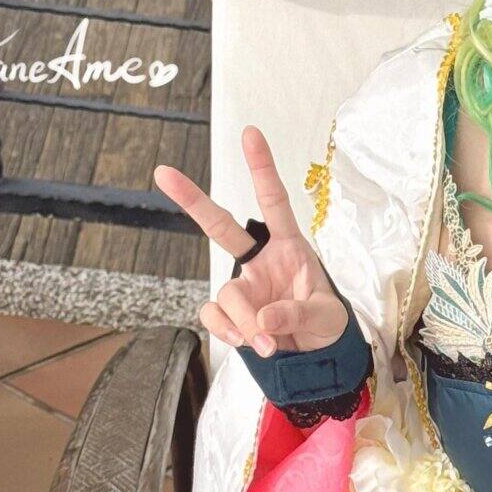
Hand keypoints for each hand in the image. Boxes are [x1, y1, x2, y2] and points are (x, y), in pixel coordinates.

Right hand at [155, 126, 350, 356]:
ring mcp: (244, 287)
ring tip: (269, 343)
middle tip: (163, 173)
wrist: (318, 358)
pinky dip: (227, 330)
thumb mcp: (326, 317)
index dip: (262, 168)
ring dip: (244, 319)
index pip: (274, 201)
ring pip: (227, 293)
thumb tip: (264, 318)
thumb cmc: (328, 325)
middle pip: (221, 227)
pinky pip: (215, 315)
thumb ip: (297, 314)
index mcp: (290, 247)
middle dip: (193, 201)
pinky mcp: (231, 314)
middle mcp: (261, 261)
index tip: (250, 133)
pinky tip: (245, 342)